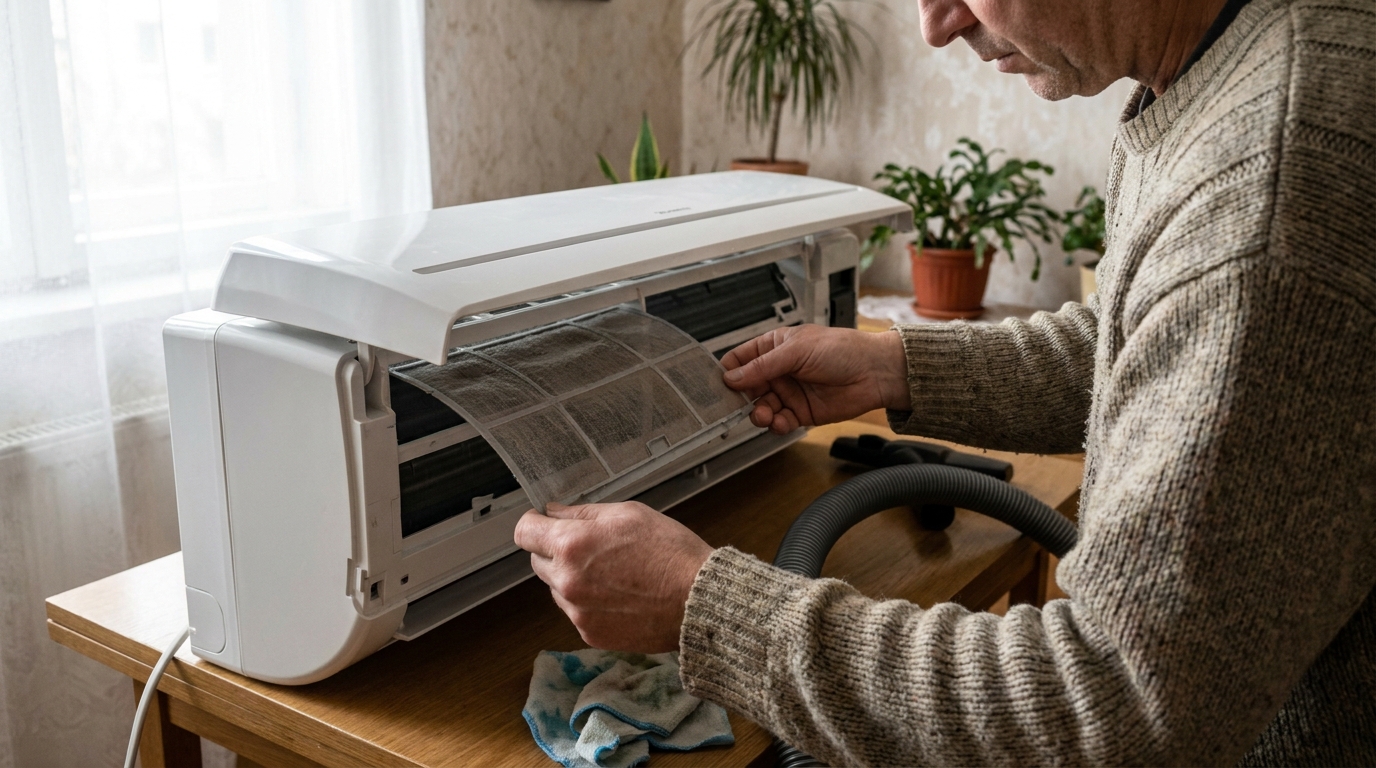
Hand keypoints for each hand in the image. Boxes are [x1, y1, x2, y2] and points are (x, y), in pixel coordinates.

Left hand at [513, 501, 713, 651]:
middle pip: (538, 561)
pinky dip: (589, 602)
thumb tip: (554, 512)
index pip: (524, 532)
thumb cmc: (670, 552)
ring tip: (613, 574)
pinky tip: (619, 595)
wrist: (698, 600)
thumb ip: (583, 512)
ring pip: (557, 588)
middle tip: (591, 547)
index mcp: (572, 545)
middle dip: (556, 551)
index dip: (533, 523)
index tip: (542, 522)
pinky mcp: (590, 634)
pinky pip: (576, 612)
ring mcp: (577, 612)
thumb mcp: (628, 514)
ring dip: (572, 578)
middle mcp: (567, 581)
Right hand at [721, 325, 910, 433]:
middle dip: (740, 399)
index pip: (740, 360)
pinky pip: (779, 421)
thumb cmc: (841, 350)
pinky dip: (775, 425)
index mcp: (773, 347)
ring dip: (758, 413)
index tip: (719, 385)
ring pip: (761, 407)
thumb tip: (731, 377)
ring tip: (764, 415)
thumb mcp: (797, 350)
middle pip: (746, 388)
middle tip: (737, 406)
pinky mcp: (800, 413)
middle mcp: (778, 371)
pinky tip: (779, 422)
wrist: (874, 372)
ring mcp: (788, 392)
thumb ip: (763, 365)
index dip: (728, 372)